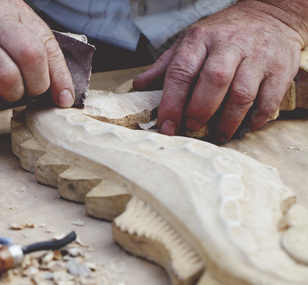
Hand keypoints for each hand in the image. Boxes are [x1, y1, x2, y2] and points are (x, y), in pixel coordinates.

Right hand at [0, 0, 74, 112]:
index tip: (63, 98)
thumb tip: (61, 90)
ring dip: (11, 96)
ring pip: (7, 81)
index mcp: (9, 11)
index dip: (60, 77)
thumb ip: (33, 47)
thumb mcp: (4, 21)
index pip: (46, 45)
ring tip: (3, 90)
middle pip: (31, 58)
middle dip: (36, 85)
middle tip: (27, 90)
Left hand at [133, 1, 304, 141]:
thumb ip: (166, 65)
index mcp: (200, 40)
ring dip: (227, 121)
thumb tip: (139, 86)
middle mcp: (229, 45)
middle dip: (200, 110)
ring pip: (242, 94)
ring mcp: (257, 57)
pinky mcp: (280, 69)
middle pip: (214, 80)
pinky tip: (244, 127)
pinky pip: (268, 100)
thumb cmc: (223, 33)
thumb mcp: (191, 41)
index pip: (181, 72)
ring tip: (218, 135)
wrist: (270, 14)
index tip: (166, 126)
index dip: (171, 103)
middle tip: (193, 127)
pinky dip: (255, 119)